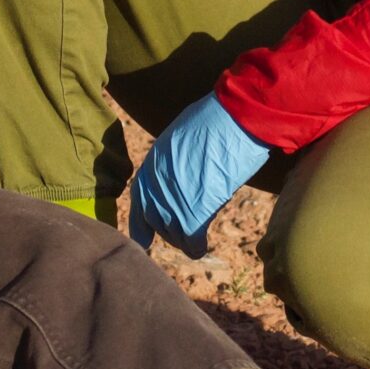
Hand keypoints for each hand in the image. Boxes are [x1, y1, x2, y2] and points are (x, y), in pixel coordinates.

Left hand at [126, 95, 270, 258]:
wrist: (230, 122)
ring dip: (185, 237)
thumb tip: (179, 177)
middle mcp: (153, 189)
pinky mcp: (190, 217)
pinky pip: (190, 244)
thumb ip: (172, 164)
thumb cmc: (213, 123)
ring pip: (173, 237)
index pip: (138, 206)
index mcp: (150, 168)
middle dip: (172, 229)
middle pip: (156, 224)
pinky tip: (202, 244)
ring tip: (200, 227)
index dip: (143, 225)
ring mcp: (169, 204)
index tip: (145, 241)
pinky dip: (196, 247)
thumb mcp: (179, 140)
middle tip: (190, 225)